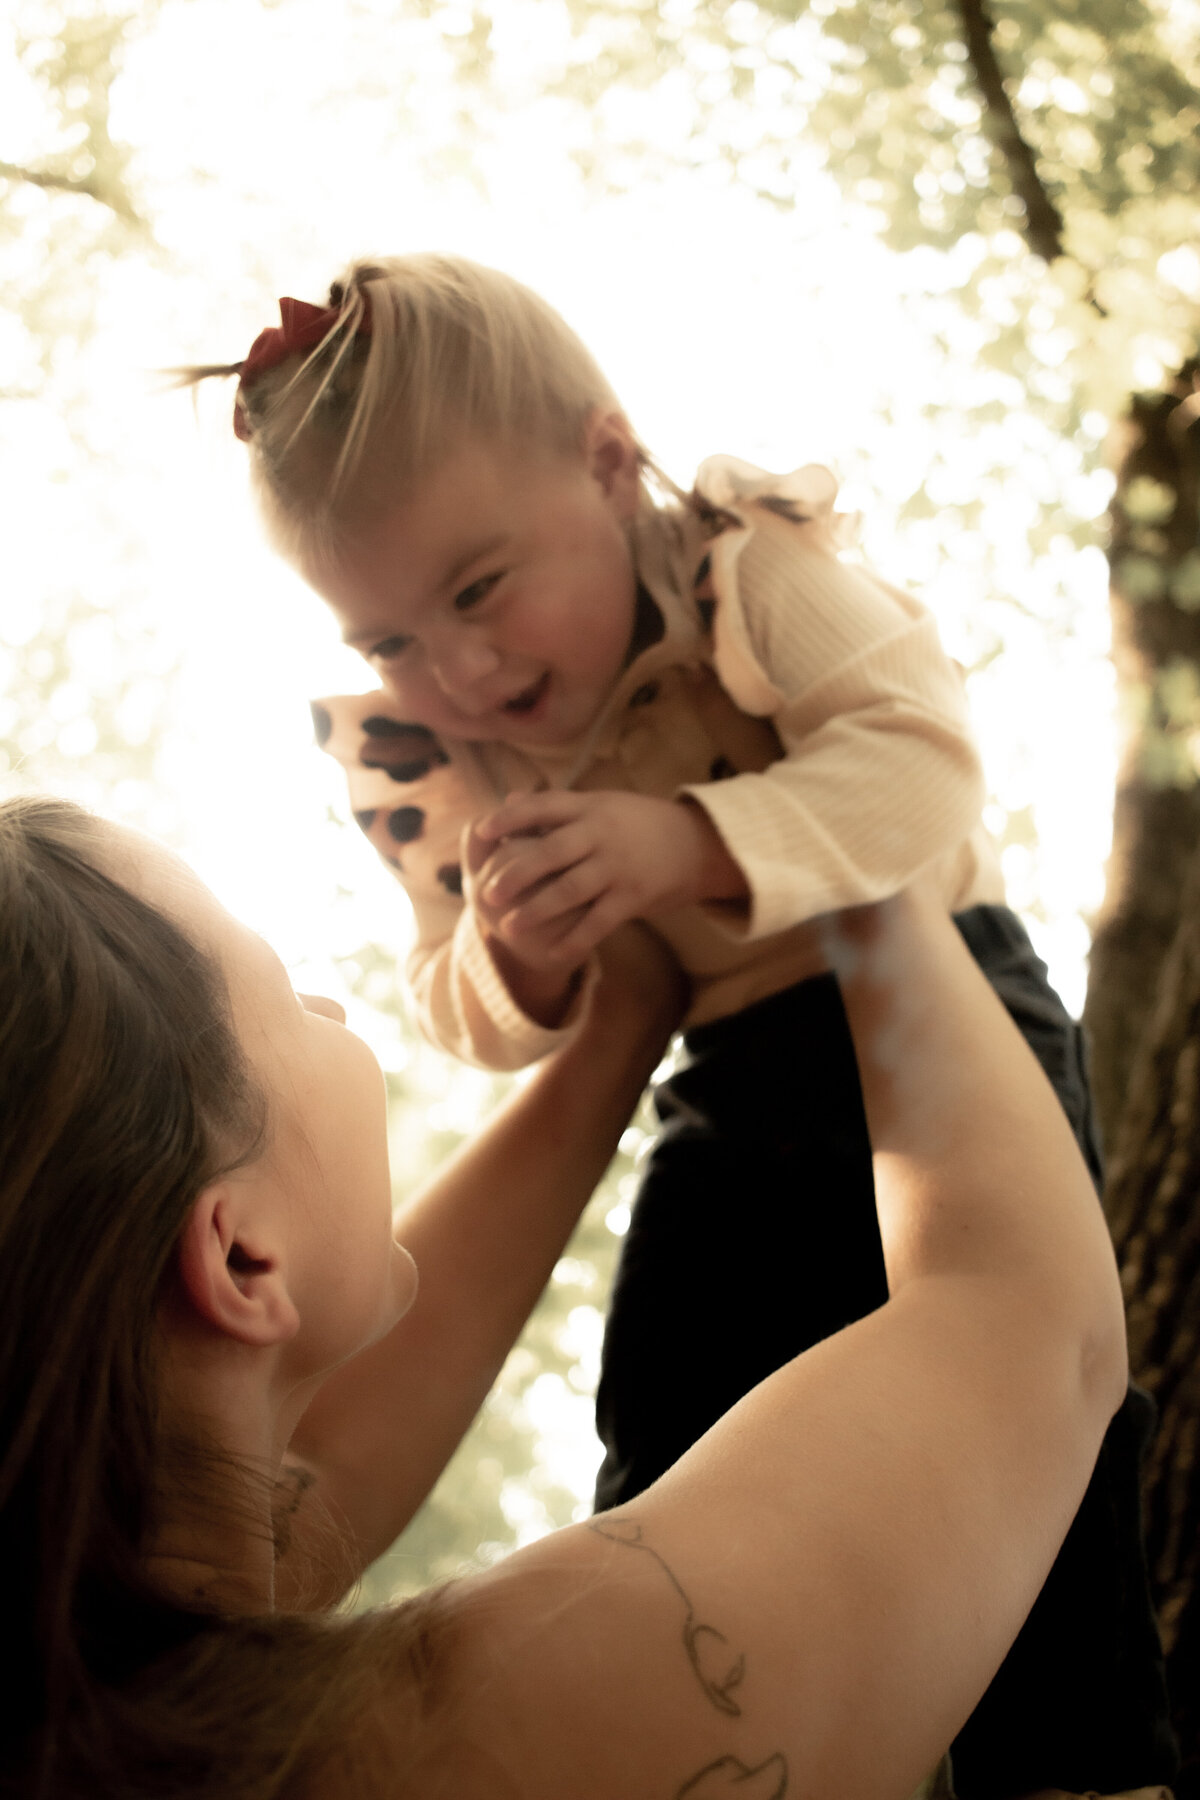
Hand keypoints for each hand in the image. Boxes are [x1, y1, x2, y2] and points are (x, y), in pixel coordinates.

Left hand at [469, 789, 747, 970]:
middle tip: (487, 894)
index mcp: (590, 808)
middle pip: (551, 852)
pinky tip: (554, 954)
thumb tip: (509, 799)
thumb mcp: (601, 804)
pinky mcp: (634, 895)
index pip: (543, 807)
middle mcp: (602, 834)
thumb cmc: (639, 823)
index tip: (481, 830)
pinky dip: (575, 939)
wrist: (699, 843)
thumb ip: (556, 807)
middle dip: (517, 873)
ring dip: (537, 910)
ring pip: (571, 889)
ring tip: (509, 927)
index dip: (510, 819)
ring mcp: (618, 866)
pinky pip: (599, 921)